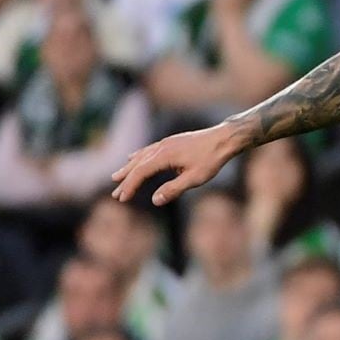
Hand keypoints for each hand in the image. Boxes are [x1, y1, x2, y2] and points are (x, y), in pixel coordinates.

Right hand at [111, 122, 244, 204]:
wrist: (224, 139)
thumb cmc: (211, 159)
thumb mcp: (195, 178)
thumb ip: (174, 189)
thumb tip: (155, 201)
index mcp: (163, 156)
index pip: (140, 173)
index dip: (130, 186)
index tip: (123, 199)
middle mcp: (160, 148)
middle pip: (137, 165)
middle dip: (125, 180)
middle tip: (115, 194)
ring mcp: (164, 143)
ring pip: (140, 157)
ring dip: (128, 168)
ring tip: (116, 177)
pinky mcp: (170, 142)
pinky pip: (148, 150)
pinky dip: (137, 156)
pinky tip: (132, 157)